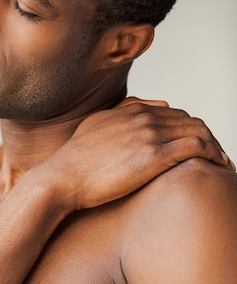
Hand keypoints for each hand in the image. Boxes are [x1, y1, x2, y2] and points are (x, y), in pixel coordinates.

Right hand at [46, 97, 234, 211]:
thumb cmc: (74, 160)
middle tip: (216, 156)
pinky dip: (213, 154)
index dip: (190, 129)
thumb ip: (121, 112)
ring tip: (222, 163)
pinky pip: (196, 148)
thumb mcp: (95, 125)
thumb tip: (148, 105)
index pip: (174, 113)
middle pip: (190, 121)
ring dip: (215, 146)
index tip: (197, 146)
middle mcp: (143, 117)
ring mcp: (149, 134)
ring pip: (198, 131)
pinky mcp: (153, 156)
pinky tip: (219, 166)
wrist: (62, 178)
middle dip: (207, 138)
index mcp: (131, 111)